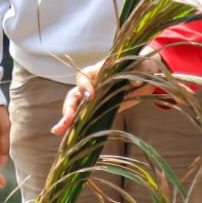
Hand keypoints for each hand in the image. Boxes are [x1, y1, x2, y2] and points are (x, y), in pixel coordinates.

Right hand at [52, 53, 166, 135]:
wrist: (144, 75)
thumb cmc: (139, 66)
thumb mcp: (140, 66)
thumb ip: (137, 72)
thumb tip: (134, 82)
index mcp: (97, 71)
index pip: (83, 77)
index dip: (84, 86)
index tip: (90, 96)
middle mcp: (90, 85)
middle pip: (74, 95)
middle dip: (69, 108)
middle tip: (67, 119)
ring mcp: (93, 98)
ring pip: (75, 108)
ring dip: (66, 120)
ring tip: (57, 131)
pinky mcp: (97, 110)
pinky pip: (84, 118)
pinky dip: (76, 127)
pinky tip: (70, 137)